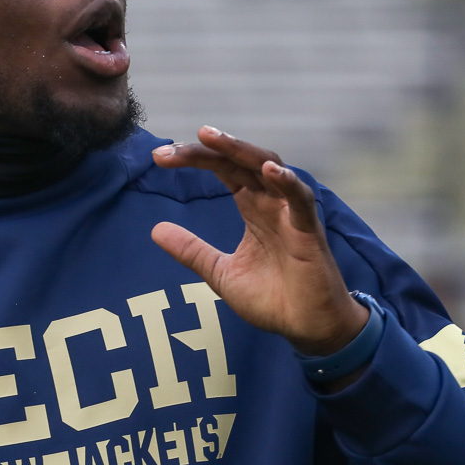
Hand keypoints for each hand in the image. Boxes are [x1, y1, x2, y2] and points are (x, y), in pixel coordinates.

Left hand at [150, 127, 367, 357]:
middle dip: (208, 150)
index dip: (193, 159)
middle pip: (239, 161)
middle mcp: (271, 202)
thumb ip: (192, 249)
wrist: (307, 327)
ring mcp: (291, 213)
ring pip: (269, 167)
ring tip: (212, 137)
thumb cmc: (272, 298)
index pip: (222, 169)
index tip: (158, 158)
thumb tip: (154, 230)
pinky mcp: (309, 231)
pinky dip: (287, 182)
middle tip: (170, 149)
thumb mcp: (220, 272)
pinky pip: (300, 200)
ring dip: (242, 150)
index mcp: (252, 206)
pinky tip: (270, 171)